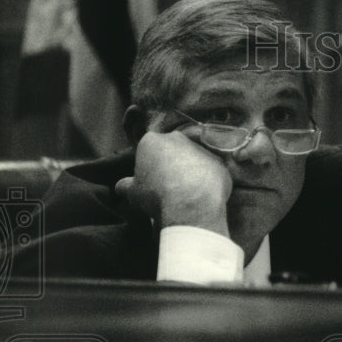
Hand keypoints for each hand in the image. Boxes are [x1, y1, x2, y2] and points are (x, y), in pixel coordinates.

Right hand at [115, 129, 231, 236]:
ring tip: (189, 194)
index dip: (151, 166)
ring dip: (192, 172)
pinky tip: (205, 196)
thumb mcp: (133, 193)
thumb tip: (121, 186)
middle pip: (174, 150)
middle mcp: (178, 139)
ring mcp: (201, 149)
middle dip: (172, 164)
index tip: (153, 182)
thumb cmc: (156, 195)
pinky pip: (212, 172)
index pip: (150, 149)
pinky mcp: (219, 163)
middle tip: (171, 187)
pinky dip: (209, 181)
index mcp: (152, 141)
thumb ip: (126, 186)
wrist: (190, 203)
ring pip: (195, 160)